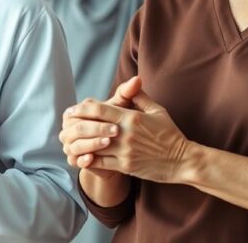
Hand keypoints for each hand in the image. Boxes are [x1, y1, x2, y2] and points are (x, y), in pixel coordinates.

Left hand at [68, 81, 190, 183]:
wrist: (182, 160)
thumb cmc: (170, 134)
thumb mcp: (157, 110)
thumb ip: (140, 96)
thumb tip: (132, 81)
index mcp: (132, 117)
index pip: (100, 109)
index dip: (82, 108)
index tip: (72, 109)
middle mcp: (125, 133)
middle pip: (92, 126)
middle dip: (76, 124)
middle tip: (65, 124)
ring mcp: (125, 151)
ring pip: (93, 146)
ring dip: (79, 144)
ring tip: (69, 142)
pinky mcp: (126, 166)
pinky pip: (101, 163)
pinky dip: (88, 160)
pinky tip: (81, 157)